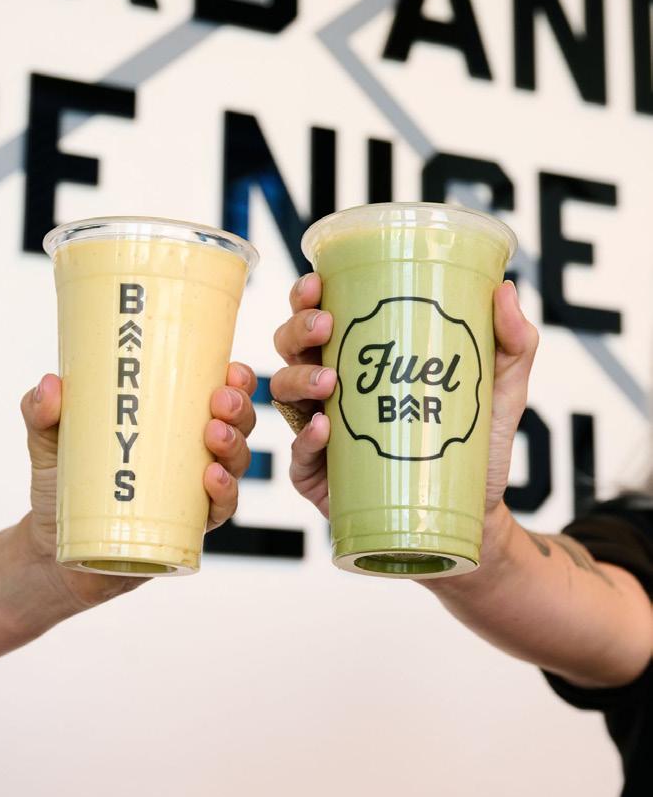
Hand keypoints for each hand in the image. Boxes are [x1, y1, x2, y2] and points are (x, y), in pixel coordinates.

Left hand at [19, 363, 257, 609]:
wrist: (54, 550)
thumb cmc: (64, 486)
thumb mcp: (49, 441)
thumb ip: (42, 411)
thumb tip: (51, 384)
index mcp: (172, 422)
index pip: (217, 394)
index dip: (236, 380)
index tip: (230, 369)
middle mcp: (193, 454)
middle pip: (236, 425)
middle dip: (238, 408)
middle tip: (220, 400)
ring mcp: (194, 492)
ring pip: (235, 464)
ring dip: (234, 445)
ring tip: (214, 434)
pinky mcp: (189, 528)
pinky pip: (220, 510)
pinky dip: (224, 493)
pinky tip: (212, 478)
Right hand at [270, 274, 538, 523]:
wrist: (476, 513)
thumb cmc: (477, 444)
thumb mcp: (501, 389)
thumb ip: (512, 342)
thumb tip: (505, 290)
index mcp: (361, 358)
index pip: (319, 316)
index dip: (306, 296)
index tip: (317, 283)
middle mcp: (331, 390)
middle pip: (290, 347)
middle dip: (298, 329)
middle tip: (326, 325)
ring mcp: (321, 434)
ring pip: (284, 394)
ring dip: (298, 378)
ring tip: (330, 381)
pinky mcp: (322, 478)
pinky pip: (298, 456)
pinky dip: (306, 439)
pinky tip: (326, 428)